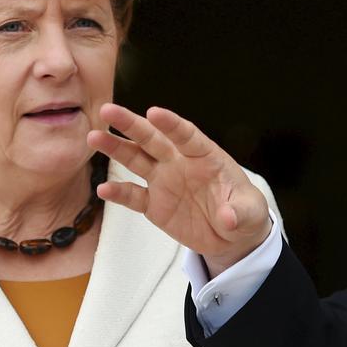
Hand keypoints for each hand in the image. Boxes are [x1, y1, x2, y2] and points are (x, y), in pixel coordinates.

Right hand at [88, 104, 269, 276]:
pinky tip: (103, 189)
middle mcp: (180, 162)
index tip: (154, 112)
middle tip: (108, 110)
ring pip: (136, 159)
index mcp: (205, 156)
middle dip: (131, 124)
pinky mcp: (154, 204)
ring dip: (115, 148)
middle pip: (152, 139)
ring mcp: (164, 181)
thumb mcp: (252, 214)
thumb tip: (228, 218)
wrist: (232, 236)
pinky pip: (133, 195)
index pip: (186, 135)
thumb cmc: (244, 213)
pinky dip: (119, 193)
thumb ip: (240, 212)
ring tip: (94, 138)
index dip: (171, 124)